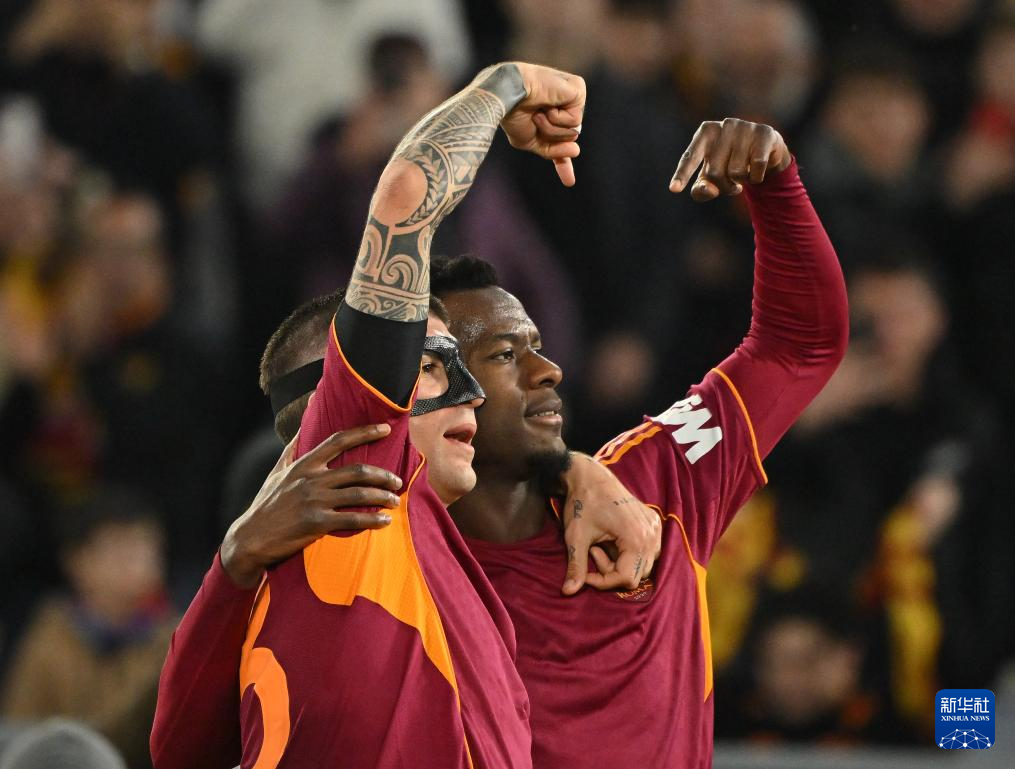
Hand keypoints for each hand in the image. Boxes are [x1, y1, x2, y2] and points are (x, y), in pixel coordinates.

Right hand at [220, 425, 402, 587]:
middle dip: (383, 475)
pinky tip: (384, 521)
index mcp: (304, 465)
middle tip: (397, 481)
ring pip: (358, 494)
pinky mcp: (316, 523)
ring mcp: (314, 501)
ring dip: (382, 496)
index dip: (364, 432)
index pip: (338, 440)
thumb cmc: (266, 504)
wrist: (250, 538)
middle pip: (357, 470)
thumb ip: (293, 449)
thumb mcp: (276, 473)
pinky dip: (372, 520)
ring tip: (394, 500)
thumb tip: (305, 426)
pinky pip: (352, 519)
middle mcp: (311, 479)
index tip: (385, 429)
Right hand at [499, 62, 584, 186]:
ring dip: (552, 127)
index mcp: (550, 114)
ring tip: (538, 112)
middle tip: (535, 118)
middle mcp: (562, 104)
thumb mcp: (529, 142)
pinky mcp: (577, 88)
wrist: (507, 95)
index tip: (569, 182)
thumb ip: (552, 151)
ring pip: (574, 131)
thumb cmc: (512, 114)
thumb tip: (576, 151)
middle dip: (552, 137)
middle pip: (570, 138)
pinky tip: (547, 105)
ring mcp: (571, 95)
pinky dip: (558, 119)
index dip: (563, 161)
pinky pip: (575, 120)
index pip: (562, 141)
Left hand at [560, 454, 661, 594]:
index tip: (585, 572)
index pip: (627, 579)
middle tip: (593, 552)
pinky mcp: (653, 523)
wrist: (591, 476)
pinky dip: (630, 553)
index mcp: (637, 538)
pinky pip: (647, 552)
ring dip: (621, 563)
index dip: (603, 581)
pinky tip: (613, 540)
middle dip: (611, 571)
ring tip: (602, 546)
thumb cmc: (582, 504)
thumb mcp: (576, 537)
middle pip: (637, 575)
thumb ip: (576, 566)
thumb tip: (568, 592)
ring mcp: (655, 528)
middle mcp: (652, 535)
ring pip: (643, 565)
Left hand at [670, 118, 791, 201]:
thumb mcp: (712, 177)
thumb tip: (708, 189)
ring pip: (736, 172)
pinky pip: (755, 168)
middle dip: (723, 186)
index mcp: (705, 133)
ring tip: (745, 171)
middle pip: (714, 173)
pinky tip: (758, 169)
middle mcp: (724, 125)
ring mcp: (745, 127)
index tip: (674, 189)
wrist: (766, 150)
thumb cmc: (731, 162)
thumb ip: (703, 188)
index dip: (682, 175)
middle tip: (732, 184)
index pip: (690, 157)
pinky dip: (756, 177)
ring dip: (742, 181)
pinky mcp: (764, 134)